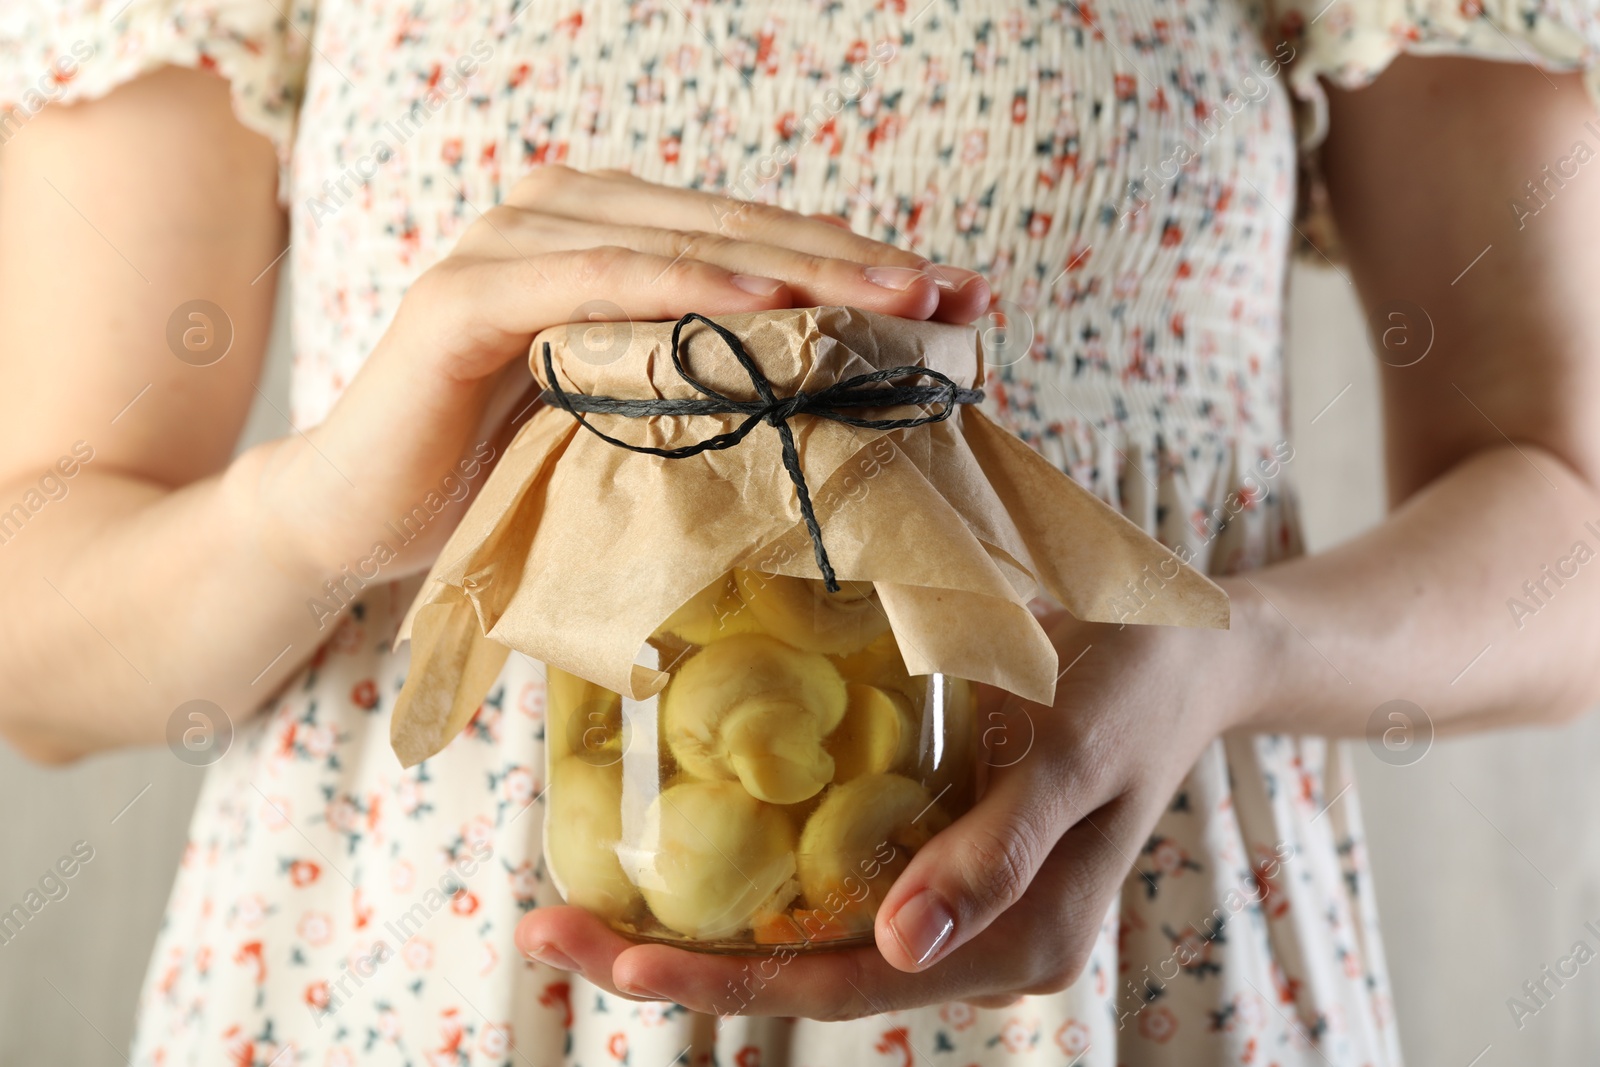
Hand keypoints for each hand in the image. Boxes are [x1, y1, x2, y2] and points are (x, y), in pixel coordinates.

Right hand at [239, 166, 989, 580]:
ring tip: (891, 296)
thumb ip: (714, 385)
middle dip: (852, 261)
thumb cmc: (507, 477)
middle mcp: (564, 220)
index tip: (961, 300)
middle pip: (736, 229)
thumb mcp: (638, 425)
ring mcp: (511, 245)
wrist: (363, 521)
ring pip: (679, 243)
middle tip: (952, 293)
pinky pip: (590, 281)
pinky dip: (678, 288)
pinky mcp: (465, 297)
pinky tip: (765, 303)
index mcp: (613, 241)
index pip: (758, 243)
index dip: (859, 265)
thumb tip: (854, 394)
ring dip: (794, 267)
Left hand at [516, 612, 1241, 1017]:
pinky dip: (750, 874)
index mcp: (1013, 943)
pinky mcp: (931, 843)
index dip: (728, 980)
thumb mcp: (1073, 759)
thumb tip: (903, 948)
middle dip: (680, 962)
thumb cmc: (1133, 689)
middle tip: (554, 931)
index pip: (848, 984)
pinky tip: (670, 855)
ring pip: (808, 931)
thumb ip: (997, 856)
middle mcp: (970, 937)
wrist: (1185, 648)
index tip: (619, 963)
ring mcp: (948, 893)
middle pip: (808, 969)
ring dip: (699, 926)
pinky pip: (829, 876)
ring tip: (585, 904)